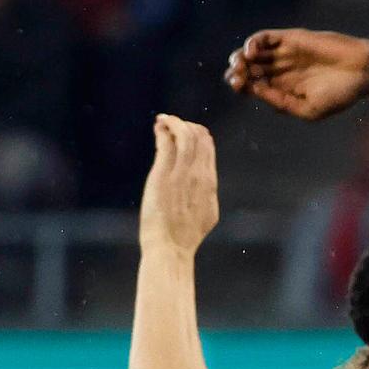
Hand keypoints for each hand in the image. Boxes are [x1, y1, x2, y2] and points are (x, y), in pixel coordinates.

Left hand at [139, 114, 220, 253]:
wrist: (171, 248)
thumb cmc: (184, 238)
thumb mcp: (206, 214)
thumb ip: (206, 195)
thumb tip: (206, 184)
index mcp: (209, 183)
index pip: (208, 147)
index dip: (197, 134)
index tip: (184, 133)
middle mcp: (199, 175)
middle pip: (199, 137)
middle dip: (186, 125)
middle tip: (172, 124)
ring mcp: (182, 173)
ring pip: (185, 134)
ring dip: (174, 122)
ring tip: (164, 120)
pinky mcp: (164, 174)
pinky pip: (167, 141)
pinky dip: (164, 128)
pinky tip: (158, 125)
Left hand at [225, 28, 368, 120]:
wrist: (360, 71)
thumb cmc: (339, 95)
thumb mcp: (308, 109)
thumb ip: (281, 103)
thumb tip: (255, 91)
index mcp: (283, 90)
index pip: (253, 86)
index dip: (241, 86)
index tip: (238, 88)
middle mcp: (281, 71)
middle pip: (249, 69)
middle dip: (237, 72)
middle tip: (235, 77)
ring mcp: (284, 54)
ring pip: (253, 53)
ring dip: (241, 57)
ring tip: (240, 64)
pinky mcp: (291, 38)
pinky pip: (266, 37)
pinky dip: (254, 42)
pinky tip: (251, 52)